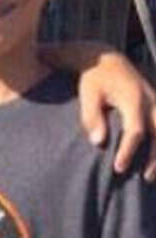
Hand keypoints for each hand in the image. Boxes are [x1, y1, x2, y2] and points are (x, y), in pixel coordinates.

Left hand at [77, 51, 155, 179]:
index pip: (136, 130)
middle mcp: (151, 100)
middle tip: (145, 177)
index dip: (128, 151)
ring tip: (151, 175)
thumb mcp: (88, 94)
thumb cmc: (94, 79)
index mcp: (134, 98)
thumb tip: (98, 142)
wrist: (107, 60)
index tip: (118, 168)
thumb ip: (92, 117)